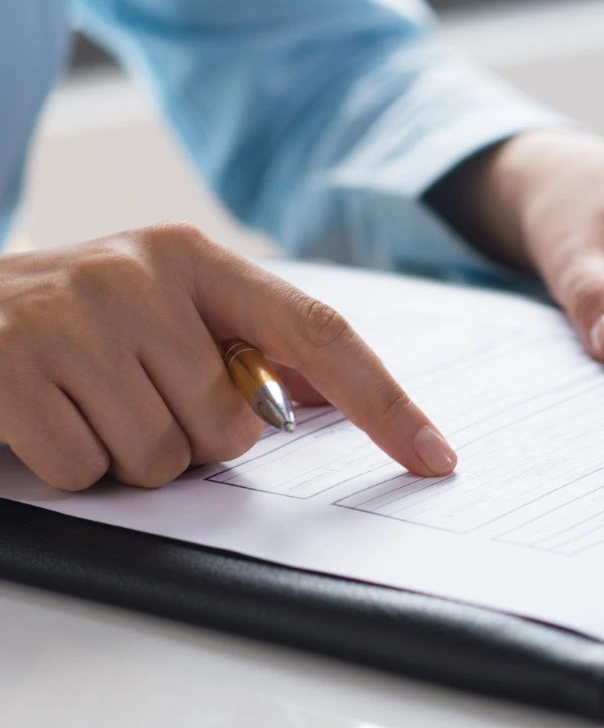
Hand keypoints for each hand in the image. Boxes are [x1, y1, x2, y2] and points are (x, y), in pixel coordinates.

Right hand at [0, 223, 455, 490]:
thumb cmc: (77, 318)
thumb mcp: (167, 306)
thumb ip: (249, 344)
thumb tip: (333, 396)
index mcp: (195, 257)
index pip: (319, 332)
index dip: (385, 401)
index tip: (436, 456)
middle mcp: (140, 274)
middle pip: (230, 426)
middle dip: (192, 440)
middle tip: (135, 398)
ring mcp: (70, 316)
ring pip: (161, 459)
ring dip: (130, 455)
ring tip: (88, 403)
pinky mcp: (8, 366)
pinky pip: (86, 470)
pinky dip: (73, 465)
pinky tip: (44, 417)